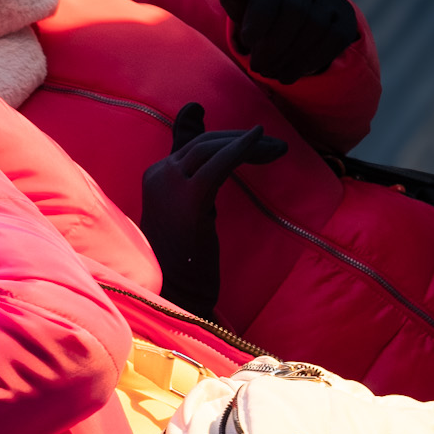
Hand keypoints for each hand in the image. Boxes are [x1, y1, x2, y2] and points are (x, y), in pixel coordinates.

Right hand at [139, 104, 285, 317]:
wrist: (175, 294)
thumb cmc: (187, 262)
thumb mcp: (193, 213)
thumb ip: (203, 184)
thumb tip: (221, 167)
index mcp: (156, 176)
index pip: (194, 145)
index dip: (228, 139)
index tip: (258, 140)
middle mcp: (159, 174)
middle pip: (205, 144)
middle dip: (242, 139)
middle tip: (276, 145)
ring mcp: (170, 184)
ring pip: (212, 149)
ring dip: (249, 144)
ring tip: (278, 148)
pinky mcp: (189, 198)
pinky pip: (219, 164)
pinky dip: (241, 149)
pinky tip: (261, 142)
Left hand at [218, 0, 358, 83]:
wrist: (289, 10)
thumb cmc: (256, 4)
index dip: (260, 15)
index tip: (247, 41)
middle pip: (296, 10)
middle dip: (273, 44)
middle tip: (257, 66)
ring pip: (316, 28)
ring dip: (290, 57)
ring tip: (270, 73)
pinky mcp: (345, 17)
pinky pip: (332, 41)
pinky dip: (309, 62)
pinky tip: (289, 75)